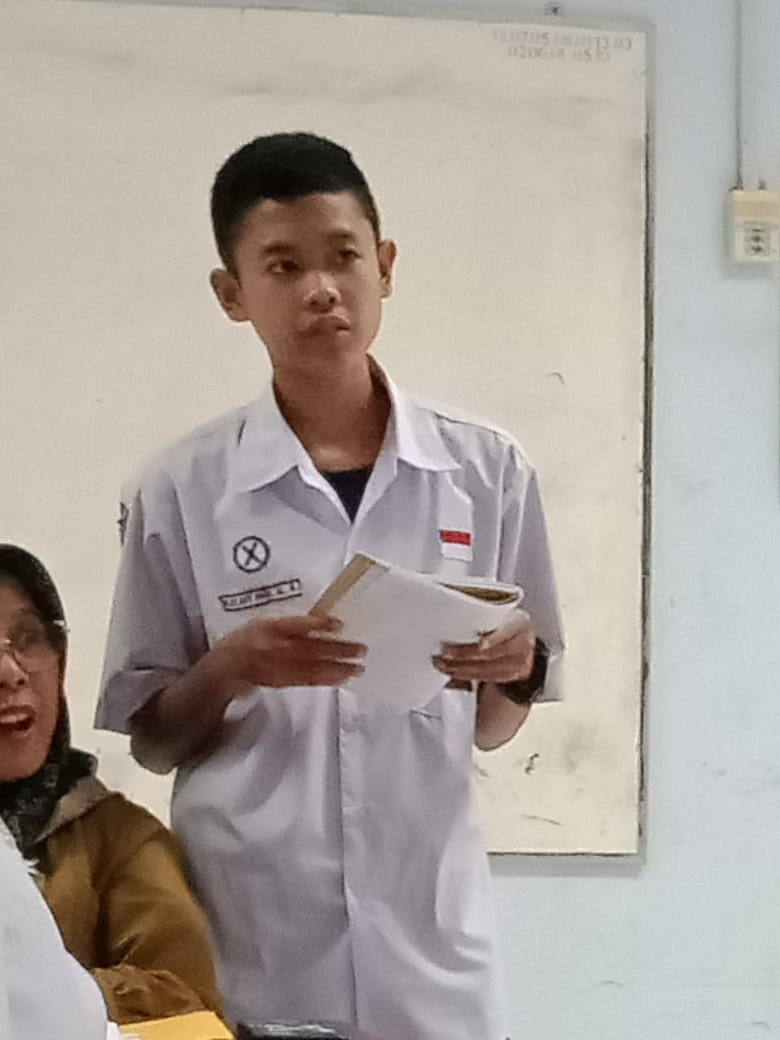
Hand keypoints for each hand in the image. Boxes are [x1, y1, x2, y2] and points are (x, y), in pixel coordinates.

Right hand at [212, 614, 365, 688]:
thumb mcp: (264, 621)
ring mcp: (279, 667)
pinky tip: (343, 677)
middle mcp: (274, 648)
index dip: (318, 625)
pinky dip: (327, 679)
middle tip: (360, 649)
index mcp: (268, 627)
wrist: (226, 666)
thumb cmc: (247, 639)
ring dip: (337, 668)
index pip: (296, 625)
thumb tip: (322, 621)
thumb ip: (290, 622)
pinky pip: (307, 680)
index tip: (339, 623)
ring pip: (312, 667)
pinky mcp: (283, 681)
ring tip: (358, 667)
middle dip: (337, 649)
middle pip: (310, 648)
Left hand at [433, 610, 534, 684]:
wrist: (523, 639)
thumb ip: (485, 615)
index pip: (507, 632)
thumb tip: (452, 618)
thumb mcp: (501, 612)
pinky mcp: (508, 676)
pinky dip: (464, 675)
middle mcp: (522, 644)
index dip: (493, 639)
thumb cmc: (506, 621)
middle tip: (445, 651)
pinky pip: (483, 677)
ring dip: (459, 668)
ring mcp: (517, 663)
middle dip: (464, 654)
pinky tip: (451, 671)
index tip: (480, 644)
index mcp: (520, 623)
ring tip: (441, 663)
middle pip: (491, 654)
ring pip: (485, 669)